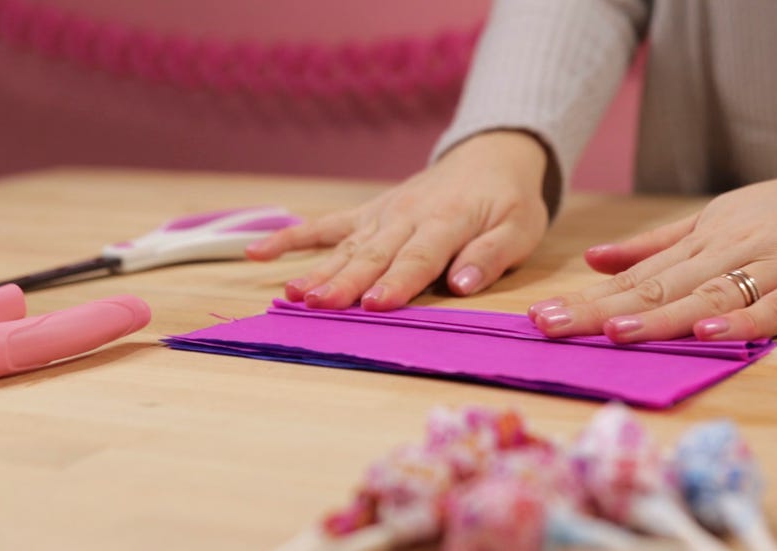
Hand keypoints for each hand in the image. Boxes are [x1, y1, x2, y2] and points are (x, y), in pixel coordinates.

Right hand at [246, 130, 549, 309]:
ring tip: (292, 293)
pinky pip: (326, 225)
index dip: (397, 282)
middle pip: (374, 254)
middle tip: (320, 305)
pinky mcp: (369, 213)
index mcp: (448, 221)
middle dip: (346, 281)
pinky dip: (292, 237)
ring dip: (318, 269)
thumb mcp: (520, 228)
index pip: (419, 256)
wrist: (491, 157)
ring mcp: (383, 213)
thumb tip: (461, 284)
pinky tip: (256, 253)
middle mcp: (408, 216)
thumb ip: (490, 255)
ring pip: (347, 246)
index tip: (374, 305)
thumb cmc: (508, 202)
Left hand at [528, 136, 776, 340]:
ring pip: (709, 295)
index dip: (589, 299)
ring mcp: (775, 268)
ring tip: (613, 332)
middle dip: (602, 311)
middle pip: (660, 288)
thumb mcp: (716, 217)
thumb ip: (657, 243)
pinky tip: (709, 333)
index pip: (637, 277)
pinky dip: (744, 319)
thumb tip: (594, 260)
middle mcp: (730, 252)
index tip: (541, 316)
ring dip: (661, 316)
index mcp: (703, 240)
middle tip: (551, 326)